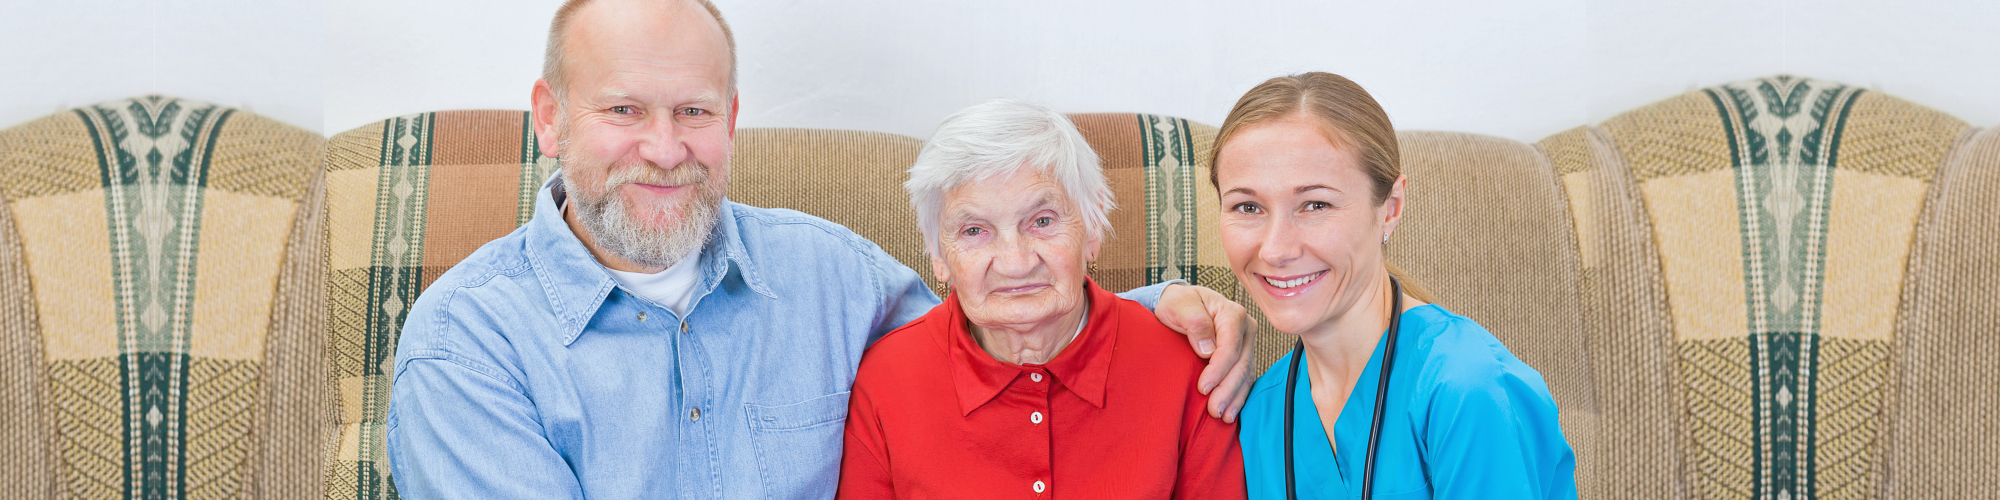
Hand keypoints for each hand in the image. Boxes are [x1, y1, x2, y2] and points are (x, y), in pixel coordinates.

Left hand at [1153, 283, 1254, 422]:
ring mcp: (1246, 344)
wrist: (1181, 306)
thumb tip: (1208, 348)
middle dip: (1227, 389)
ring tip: (1222, 416)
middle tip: (1213, 410)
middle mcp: (1246, 329)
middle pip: (1241, 364)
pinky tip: (1230, 412)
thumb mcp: (1179, 305)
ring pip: (1246, 375)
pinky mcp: (1243, 356)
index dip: (1218, 369)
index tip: (1203, 387)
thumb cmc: (1179, 304)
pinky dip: (1237, 396)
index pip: (1231, 346)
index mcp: (1233, 313)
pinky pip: (1244, 379)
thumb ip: (1195, 321)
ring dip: (1234, 397)